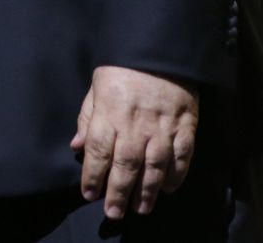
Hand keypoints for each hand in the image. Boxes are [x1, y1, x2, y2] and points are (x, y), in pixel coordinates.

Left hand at [71, 65, 198, 219]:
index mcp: (110, 113)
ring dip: (147, 191)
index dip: (92, 175)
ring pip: (154, 166)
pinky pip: (182, 156)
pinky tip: (168, 188)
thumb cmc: (123, 68)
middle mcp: (135, 124)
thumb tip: (76, 145)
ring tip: (141, 208)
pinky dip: (176, 175)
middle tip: (114, 213)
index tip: (88, 194)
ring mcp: (162, 127)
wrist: (160, 50)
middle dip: (118, 192)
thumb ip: (87, 117)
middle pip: (125, 165)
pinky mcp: (186, 126)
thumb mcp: (97, 86)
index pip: (98, 151)